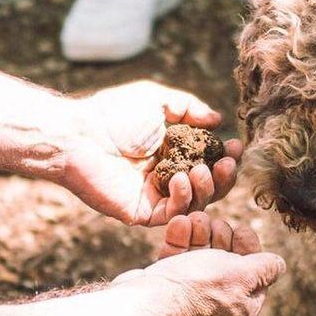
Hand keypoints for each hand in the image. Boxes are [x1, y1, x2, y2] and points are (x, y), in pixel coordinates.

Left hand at [63, 81, 241, 225]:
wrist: (79, 135)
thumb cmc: (113, 114)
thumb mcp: (157, 100)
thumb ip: (188, 108)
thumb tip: (217, 119)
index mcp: (170, 152)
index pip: (207, 161)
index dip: (225, 156)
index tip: (236, 146)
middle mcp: (165, 176)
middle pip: (208, 186)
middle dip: (224, 176)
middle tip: (228, 162)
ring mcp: (154, 196)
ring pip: (195, 203)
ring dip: (207, 188)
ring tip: (202, 170)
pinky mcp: (142, 213)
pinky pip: (173, 215)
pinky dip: (183, 200)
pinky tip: (181, 180)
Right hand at [116, 213, 284, 315]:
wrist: (147, 303)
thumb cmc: (198, 289)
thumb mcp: (242, 276)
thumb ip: (265, 269)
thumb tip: (279, 265)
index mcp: (243, 311)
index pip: (254, 273)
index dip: (248, 247)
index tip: (239, 229)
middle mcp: (218, 307)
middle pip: (226, 262)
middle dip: (220, 236)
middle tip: (214, 223)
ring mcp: (191, 298)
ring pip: (200, 256)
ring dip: (199, 232)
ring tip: (193, 219)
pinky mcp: (168, 289)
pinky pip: (178, 260)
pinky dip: (179, 240)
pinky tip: (179, 224)